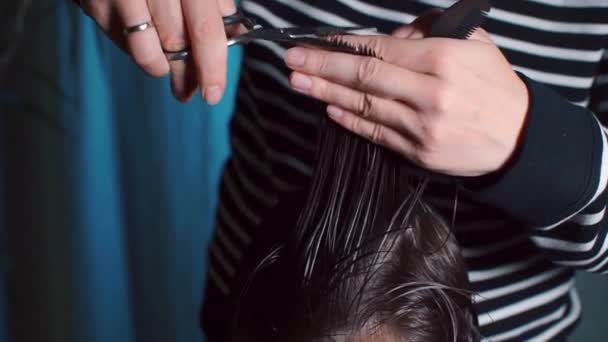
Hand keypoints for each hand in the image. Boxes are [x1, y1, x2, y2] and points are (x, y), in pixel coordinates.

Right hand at [76, 0, 235, 102]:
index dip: (211, 67)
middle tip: (188, 91)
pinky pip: (119, 41)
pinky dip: (134, 47)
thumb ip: (214, 0)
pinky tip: (139, 36)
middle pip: (175, 44)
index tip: (213, 94)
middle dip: (185, 74)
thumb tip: (235, 32)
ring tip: (164, 65)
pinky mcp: (92, 1)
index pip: (204, 29)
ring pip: (145, 52)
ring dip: (160, 66)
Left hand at [283, 23, 528, 176]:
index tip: (316, 42)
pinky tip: (328, 108)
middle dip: (323, 66)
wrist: (520, 138)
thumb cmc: (495, 86)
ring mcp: (422, 127)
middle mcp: (430, 94)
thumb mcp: (474, 44)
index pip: (380, 50)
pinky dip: (349, 120)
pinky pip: (376, 134)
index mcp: (443, 60)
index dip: (344, 46)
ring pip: (365, 106)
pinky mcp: (419, 153)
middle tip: (293, 60)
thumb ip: (429, 32)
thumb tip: (387, 38)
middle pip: (364, 78)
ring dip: (326, 93)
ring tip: (299, 82)